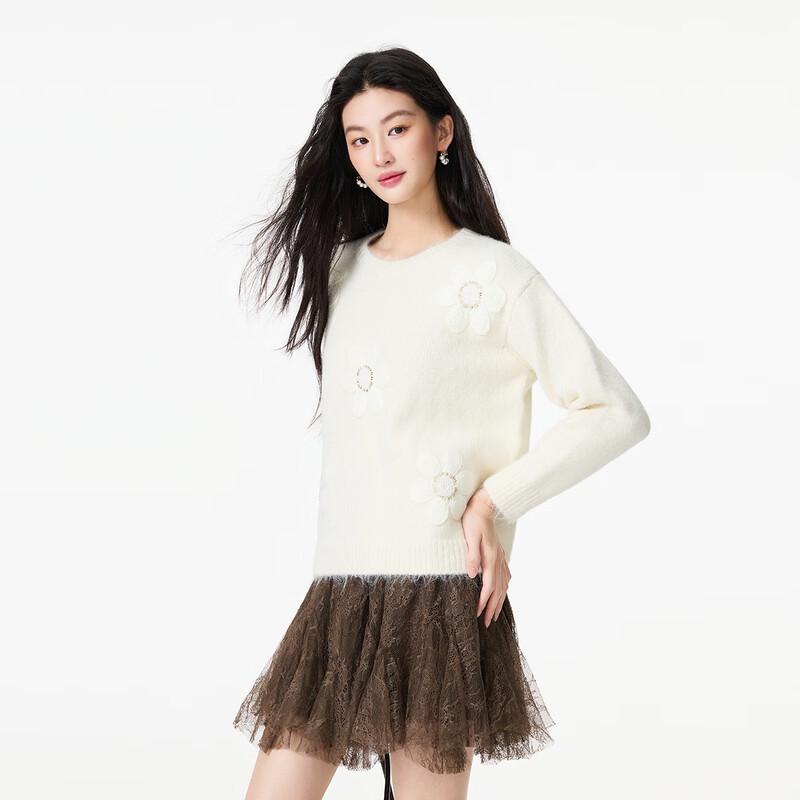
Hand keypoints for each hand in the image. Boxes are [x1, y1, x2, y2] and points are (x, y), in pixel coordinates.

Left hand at [461, 487, 511, 627]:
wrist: (484, 505)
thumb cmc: (473, 520)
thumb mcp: (469, 536)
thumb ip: (471, 555)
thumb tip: (472, 574)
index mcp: (490, 557)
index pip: (488, 586)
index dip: (484, 601)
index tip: (479, 614)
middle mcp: (498, 560)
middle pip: (498, 589)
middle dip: (493, 607)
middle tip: (488, 623)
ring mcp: (501, 557)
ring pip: (503, 584)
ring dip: (499, 600)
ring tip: (494, 613)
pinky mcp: (500, 553)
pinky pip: (505, 574)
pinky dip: (504, 586)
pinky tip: (503, 589)